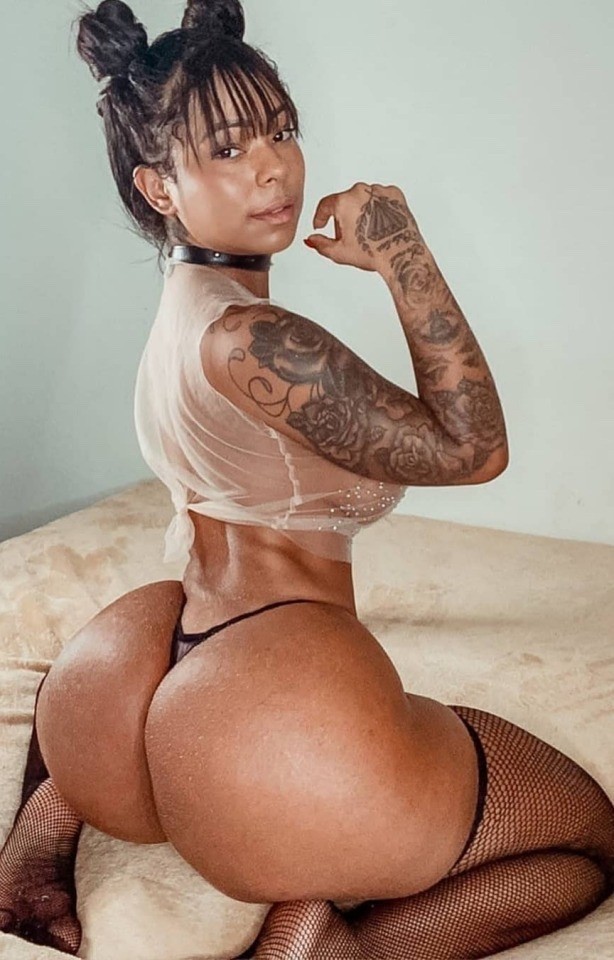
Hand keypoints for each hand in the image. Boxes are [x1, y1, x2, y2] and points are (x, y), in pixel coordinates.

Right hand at [304, 182, 423, 272]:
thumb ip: (321, 244)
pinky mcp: (395, 194)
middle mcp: (361, 191)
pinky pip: (382, 199)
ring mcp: (379, 191)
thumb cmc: (373, 252)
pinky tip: (382, 225)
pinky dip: (380, 209)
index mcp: (344, 202)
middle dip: (344, 219)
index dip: (321, 217)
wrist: (401, 254)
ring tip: (370, 234)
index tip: (321, 223)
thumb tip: (311, 240)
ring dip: (363, 212)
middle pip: (345, 203)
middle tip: (351, 238)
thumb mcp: (340, 253)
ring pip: (364, 200)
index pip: (325, 205)